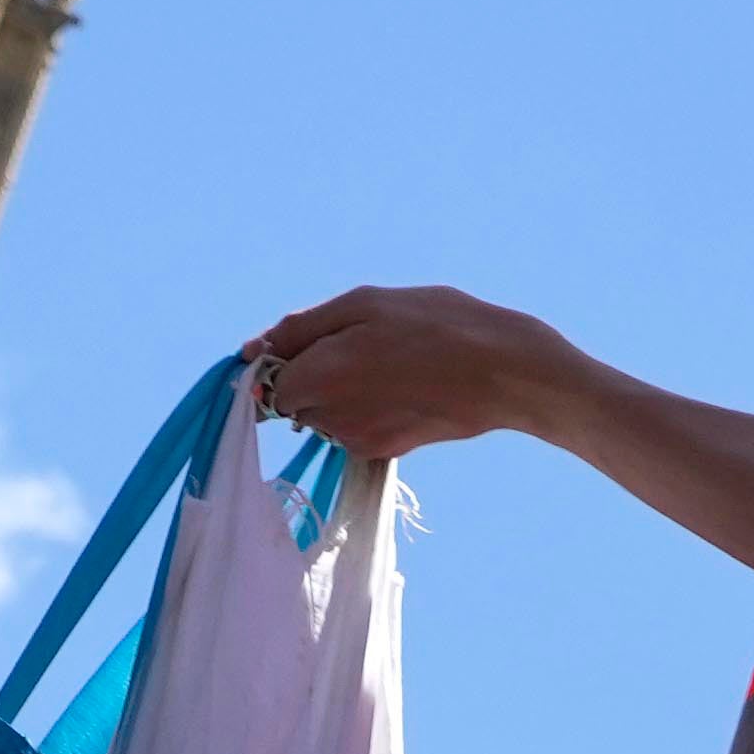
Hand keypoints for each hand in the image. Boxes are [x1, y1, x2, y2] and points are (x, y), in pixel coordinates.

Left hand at [239, 285, 546, 458]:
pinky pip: (353, 429)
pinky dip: (364, 409)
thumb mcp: (366, 304)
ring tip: (387, 363)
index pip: (267, 382)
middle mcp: (331, 416)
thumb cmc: (435, 323)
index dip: (281, 360)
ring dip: (339, 392)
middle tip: (361, 345)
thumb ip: (301, 328)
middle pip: (294, 400)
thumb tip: (250, 350)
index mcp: (320, 374)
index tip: (312, 341)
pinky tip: (401, 386)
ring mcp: (358, 438)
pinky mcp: (384, 450)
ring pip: (323, 416)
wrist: (502, 372)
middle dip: (312, 375)